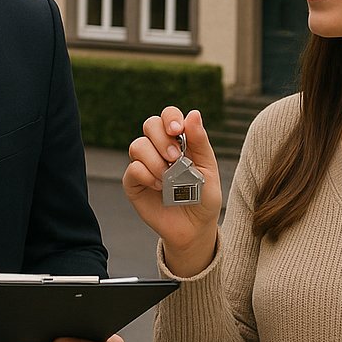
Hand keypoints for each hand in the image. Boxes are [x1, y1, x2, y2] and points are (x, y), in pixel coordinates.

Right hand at [123, 107, 220, 276]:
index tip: (177, 129)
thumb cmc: (204, 196)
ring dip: (155, 159)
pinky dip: (147, 175)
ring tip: (168, 177)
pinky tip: (160, 187)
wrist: (195, 228)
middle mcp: (158, 148)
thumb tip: (193, 113)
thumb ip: (200, 142)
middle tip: (176, 158)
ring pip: (137, 145)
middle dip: (163, 139)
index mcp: (178, 140)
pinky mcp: (133, 183)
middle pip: (150, 124)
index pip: (168, 115)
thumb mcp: (209, 168)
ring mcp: (144, 165)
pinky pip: (132, 169)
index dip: (170, 117)